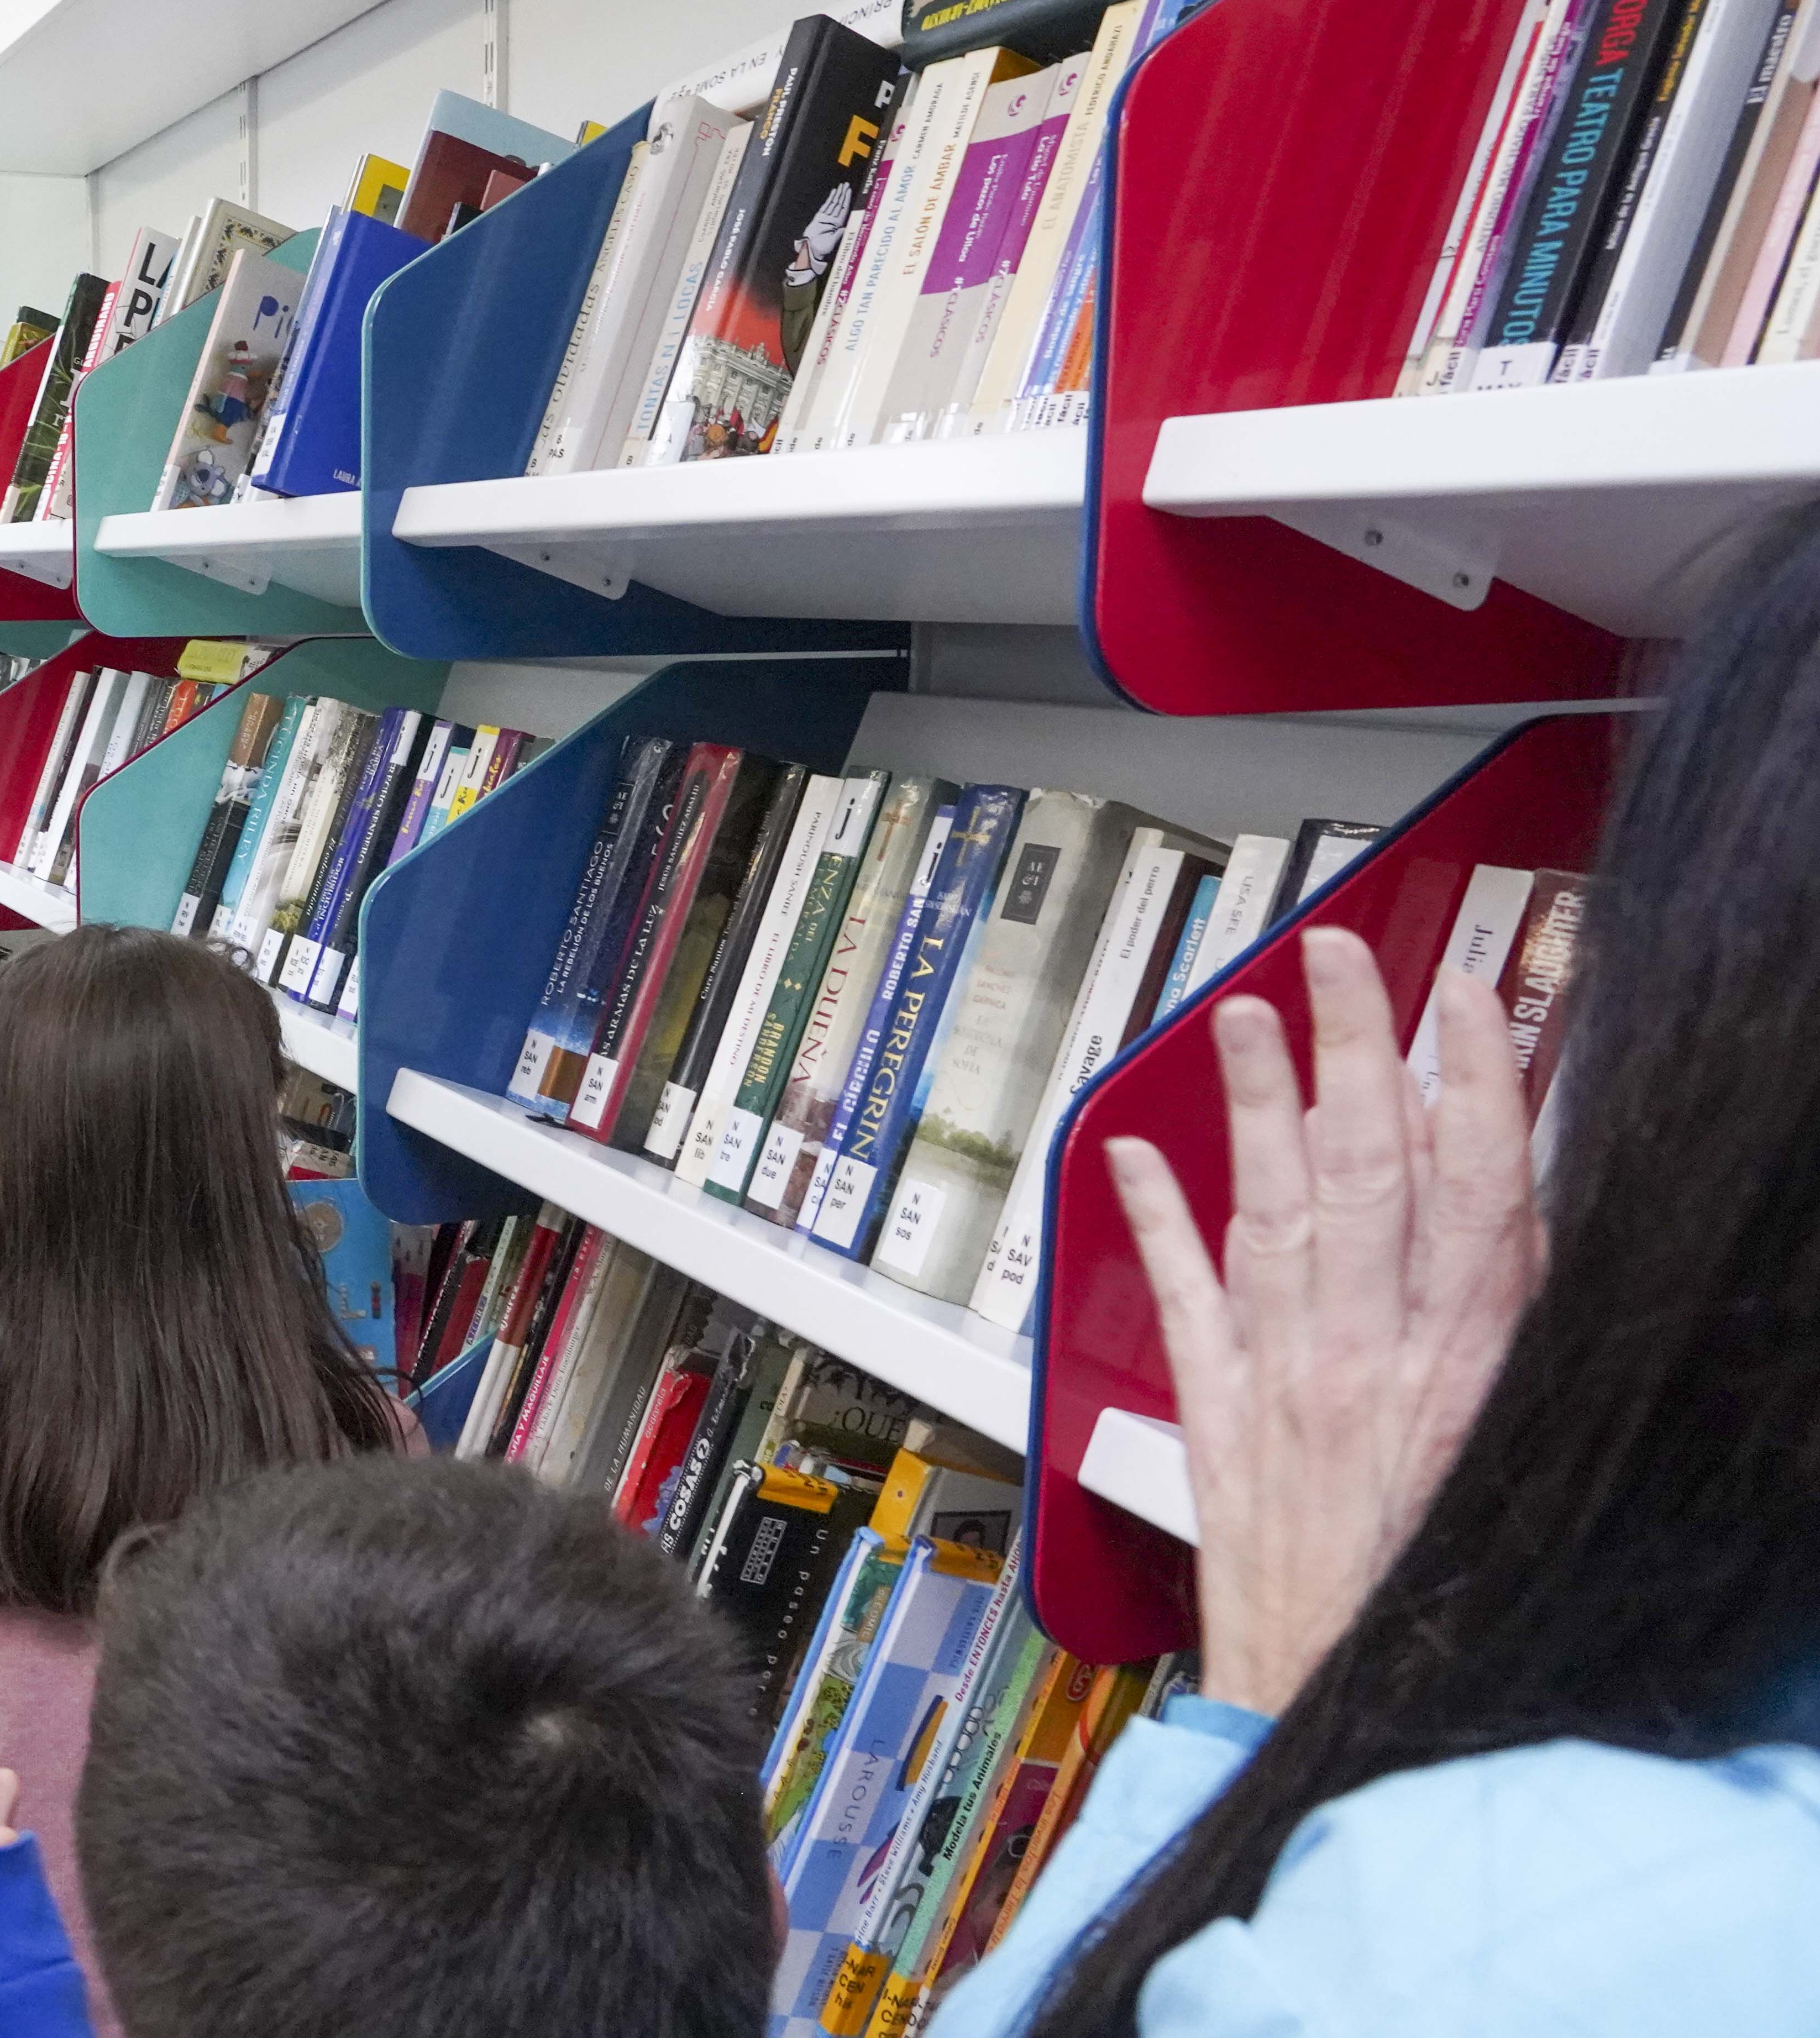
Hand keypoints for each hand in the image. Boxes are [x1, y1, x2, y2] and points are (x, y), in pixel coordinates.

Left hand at [1104, 928, 1541, 1718]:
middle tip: (1331, 953)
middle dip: (1351, 1051)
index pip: (1480, 1193)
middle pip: (1370, 1171)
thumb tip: (1528, 1231)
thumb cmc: (1457, 1601)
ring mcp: (1286, 1382)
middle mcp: (1372, 1358)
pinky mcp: (1221, 1422)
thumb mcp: (1537, 1462)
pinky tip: (1134, 1151)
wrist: (1360, 1718)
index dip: (1474, 1084)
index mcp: (1470, 1369)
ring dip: (1254, 1104)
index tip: (1460, 997)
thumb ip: (1527, 1346)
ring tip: (1236, 1009)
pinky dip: (1157, 1221)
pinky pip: (1184, 1302)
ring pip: (1274, 1210)